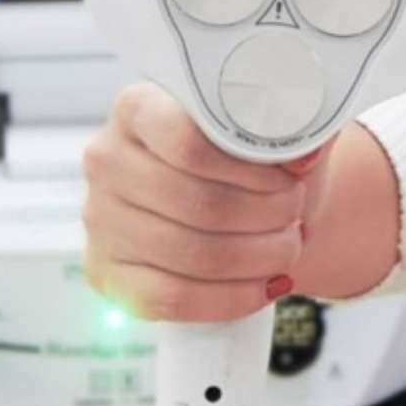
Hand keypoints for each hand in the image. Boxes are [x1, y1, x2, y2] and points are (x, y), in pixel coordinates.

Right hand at [81, 83, 401, 321]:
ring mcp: (101, 220)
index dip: (249, 169)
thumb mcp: (272, 127)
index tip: (290, 177)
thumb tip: (305, 151)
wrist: (234, 205)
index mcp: (137, 106)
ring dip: (258, 258)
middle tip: (297, 213)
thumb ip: (291, 124)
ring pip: (191, 255)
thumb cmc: (251, 161)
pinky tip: (265, 286)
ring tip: (288, 247)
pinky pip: (172, 299)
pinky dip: (231, 298)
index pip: (186, 140)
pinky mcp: (107, 274)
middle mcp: (107, 160)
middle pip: (197, 203)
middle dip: (265, 216)